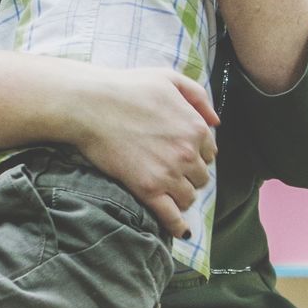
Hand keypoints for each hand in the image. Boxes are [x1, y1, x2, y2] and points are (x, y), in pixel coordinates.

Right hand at [68, 67, 218, 238]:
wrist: (91, 104)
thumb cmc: (127, 87)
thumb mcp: (168, 78)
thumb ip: (197, 96)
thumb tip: (216, 122)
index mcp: (195, 127)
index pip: (209, 152)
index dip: (196, 153)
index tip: (181, 153)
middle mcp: (188, 153)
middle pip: (201, 177)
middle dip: (189, 174)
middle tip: (170, 170)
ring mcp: (169, 174)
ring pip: (189, 197)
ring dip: (181, 195)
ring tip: (167, 190)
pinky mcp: (148, 190)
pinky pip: (171, 216)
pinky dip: (177, 225)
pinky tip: (178, 229)